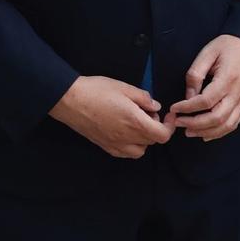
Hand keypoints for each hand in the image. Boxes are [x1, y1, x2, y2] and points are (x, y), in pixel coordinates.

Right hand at [50, 75, 172, 158]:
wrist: (70, 101)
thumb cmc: (96, 90)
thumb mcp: (124, 87)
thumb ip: (143, 98)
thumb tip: (156, 107)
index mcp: (135, 122)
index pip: (163, 135)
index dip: (170, 126)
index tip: (167, 116)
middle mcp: (127, 137)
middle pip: (153, 141)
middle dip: (156, 127)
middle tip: (147, 112)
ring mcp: (115, 145)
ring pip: (141, 150)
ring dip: (145, 138)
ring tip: (136, 122)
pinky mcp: (105, 147)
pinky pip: (126, 153)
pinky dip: (132, 145)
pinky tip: (125, 132)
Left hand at [167, 35, 239, 140]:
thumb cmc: (228, 46)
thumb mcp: (207, 53)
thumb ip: (195, 75)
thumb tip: (188, 97)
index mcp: (228, 79)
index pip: (206, 101)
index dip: (188, 107)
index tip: (174, 108)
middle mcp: (237, 93)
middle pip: (217, 117)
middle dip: (195, 124)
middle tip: (178, 122)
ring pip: (226, 125)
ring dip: (206, 131)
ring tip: (188, 132)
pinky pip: (233, 124)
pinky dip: (219, 133)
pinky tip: (205, 134)